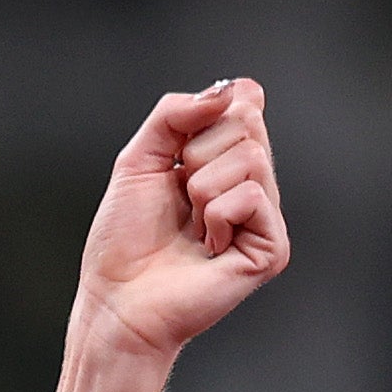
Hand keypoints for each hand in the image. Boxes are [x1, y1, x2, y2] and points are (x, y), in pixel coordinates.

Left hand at [71, 81, 289, 364]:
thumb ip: (175, 113)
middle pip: (248, 122)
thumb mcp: (139, 158)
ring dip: (202, 189)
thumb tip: (232, 91)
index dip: (209, 113)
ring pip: (251, 157)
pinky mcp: (272, 248)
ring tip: (192, 226)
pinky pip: (252, 196)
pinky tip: (207, 247)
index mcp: (226, 160)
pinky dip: (216, 216)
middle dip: (196, 154)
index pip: (244, 101)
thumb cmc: (124, 241)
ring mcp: (265, 218)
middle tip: (181, 198)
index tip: (179, 151)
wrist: (119, 300)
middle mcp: (252, 184)